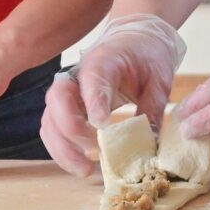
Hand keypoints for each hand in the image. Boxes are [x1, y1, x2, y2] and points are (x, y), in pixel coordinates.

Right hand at [41, 14, 185, 176]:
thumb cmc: (146, 56)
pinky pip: (52, 129)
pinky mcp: (65, 107)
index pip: (91, 79)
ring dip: (62, 148)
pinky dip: (61, 149)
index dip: (94, 102)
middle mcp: (76, 75)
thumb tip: (150, 146)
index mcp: (103, 61)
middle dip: (71, 131)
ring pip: (50, 120)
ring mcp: (67, 92)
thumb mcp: (159, 78)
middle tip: (95, 153)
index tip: (102, 125)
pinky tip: (80, 163)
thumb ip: (153, 108)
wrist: (134, 40)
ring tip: (86, 169)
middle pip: (58, 101)